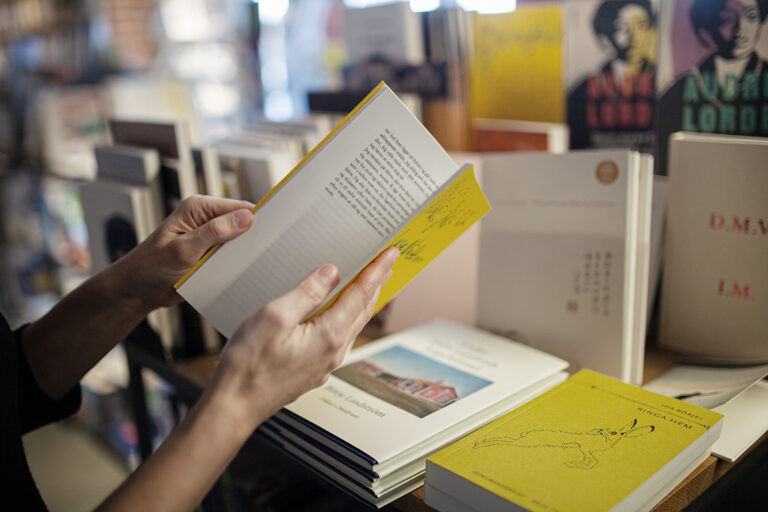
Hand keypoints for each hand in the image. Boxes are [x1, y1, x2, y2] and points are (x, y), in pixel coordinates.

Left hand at [107, 195, 254, 313]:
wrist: (136, 292)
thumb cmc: (150, 267)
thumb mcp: (184, 249)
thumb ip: (215, 232)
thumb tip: (246, 218)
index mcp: (198, 208)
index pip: (238, 207)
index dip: (257, 219)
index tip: (275, 232)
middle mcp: (205, 219)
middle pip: (242, 224)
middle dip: (253, 238)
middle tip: (268, 253)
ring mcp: (208, 238)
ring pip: (239, 243)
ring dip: (245, 254)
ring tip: (259, 265)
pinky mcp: (209, 255)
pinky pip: (232, 258)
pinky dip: (238, 265)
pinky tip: (245, 274)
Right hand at [209, 246, 399, 429]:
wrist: (234, 407)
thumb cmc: (248, 365)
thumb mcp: (274, 317)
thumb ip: (306, 293)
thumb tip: (331, 273)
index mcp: (329, 335)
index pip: (360, 295)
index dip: (376, 271)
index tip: (391, 253)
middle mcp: (333, 352)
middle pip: (362, 310)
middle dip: (376, 284)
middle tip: (387, 263)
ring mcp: (324, 364)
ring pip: (352, 325)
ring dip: (363, 301)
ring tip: (370, 283)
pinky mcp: (313, 370)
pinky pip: (338, 337)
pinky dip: (346, 318)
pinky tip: (339, 313)